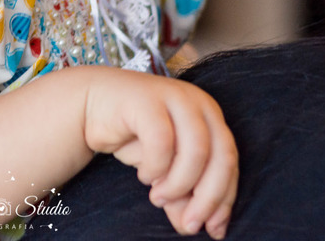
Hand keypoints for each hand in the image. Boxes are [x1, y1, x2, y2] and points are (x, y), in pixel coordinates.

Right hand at [82, 69, 236, 237]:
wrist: (94, 104)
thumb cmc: (134, 135)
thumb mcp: (164, 172)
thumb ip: (180, 196)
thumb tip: (190, 226)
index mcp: (211, 118)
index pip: (230, 163)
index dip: (225, 200)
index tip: (213, 230)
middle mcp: (199, 104)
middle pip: (221, 156)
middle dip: (208, 198)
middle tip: (189, 224)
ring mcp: (175, 97)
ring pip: (196, 151)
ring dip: (179, 185)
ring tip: (157, 198)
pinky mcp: (148, 99)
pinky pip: (162, 141)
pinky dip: (155, 167)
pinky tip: (144, 175)